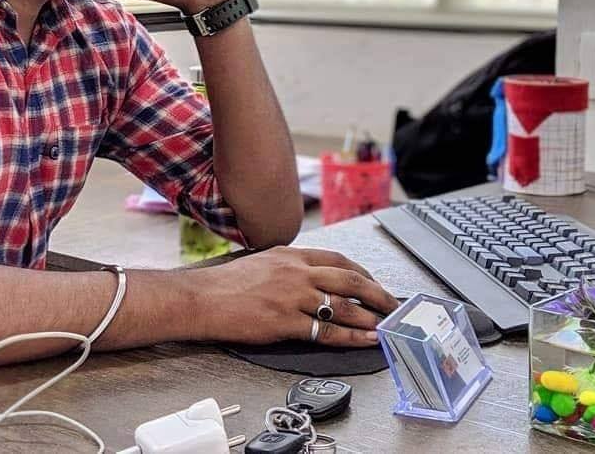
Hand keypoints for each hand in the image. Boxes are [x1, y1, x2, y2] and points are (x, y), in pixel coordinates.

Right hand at [189, 247, 398, 346]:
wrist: (202, 298)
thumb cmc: (226, 283)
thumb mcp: (263, 261)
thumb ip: (289, 266)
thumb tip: (311, 276)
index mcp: (291, 254)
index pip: (338, 260)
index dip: (363, 273)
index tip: (375, 283)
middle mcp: (296, 272)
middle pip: (349, 280)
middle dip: (377, 293)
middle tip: (393, 304)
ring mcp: (292, 296)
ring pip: (343, 306)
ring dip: (370, 317)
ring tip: (385, 326)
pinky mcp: (285, 321)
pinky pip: (326, 330)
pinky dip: (351, 336)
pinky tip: (364, 340)